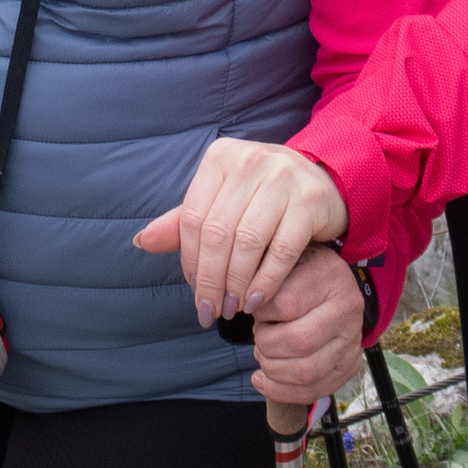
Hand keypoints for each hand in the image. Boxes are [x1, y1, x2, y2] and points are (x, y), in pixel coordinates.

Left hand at [133, 137, 351, 327]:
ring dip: (236, 284)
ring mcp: (283, 178)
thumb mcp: (223, 201)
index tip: (194, 291)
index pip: (193, 217)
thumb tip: (142, 242)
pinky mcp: (310, 201)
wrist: (325, 181)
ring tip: (232, 307)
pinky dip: (266, 281)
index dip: (189, 261)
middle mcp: (251, 161)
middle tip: (209, 310)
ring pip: (247, 243)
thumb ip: (183, 222)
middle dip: (210, 280)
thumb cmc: (263, 196)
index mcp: (221, 157)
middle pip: (218, 233)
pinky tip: (257, 301)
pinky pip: (282, 251)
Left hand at [247, 245, 366, 414]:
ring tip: (263, 354)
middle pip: (298, 341)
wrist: (331, 286)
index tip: (252, 307)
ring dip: (272, 368)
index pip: (286, 303)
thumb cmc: (298, 273)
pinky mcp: (349, 366)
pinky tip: (263, 379)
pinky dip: (281, 391)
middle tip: (259, 335)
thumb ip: (262, 274)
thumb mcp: (282, 259)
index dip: (260, 312)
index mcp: (330, 275)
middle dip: (266, 344)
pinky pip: (314, 389)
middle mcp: (348, 308)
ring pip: (306, 371)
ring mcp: (352, 341)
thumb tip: (238, 301)